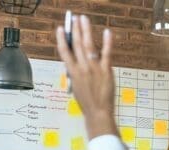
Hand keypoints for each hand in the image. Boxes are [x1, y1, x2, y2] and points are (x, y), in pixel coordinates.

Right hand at [56, 15, 116, 139]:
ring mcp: (95, 68)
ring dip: (86, 31)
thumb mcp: (76, 87)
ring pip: (89, 45)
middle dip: (75, 30)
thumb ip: (76, 73)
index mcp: (73, 73)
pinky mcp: (107, 70)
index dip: (62, 39)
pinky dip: (107, 42)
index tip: (61, 29)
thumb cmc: (86, 102)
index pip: (65, 52)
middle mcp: (82, 68)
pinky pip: (107, 53)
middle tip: (74, 18)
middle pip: (77, 45)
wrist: (98, 112)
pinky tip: (106, 32)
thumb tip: (77, 62)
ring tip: (84, 19)